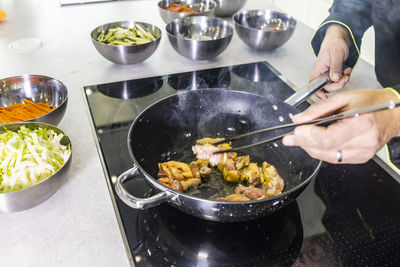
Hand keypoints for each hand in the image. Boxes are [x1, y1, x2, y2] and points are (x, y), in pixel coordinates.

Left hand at [282, 89, 399, 163]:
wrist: (392, 114)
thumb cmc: (372, 103)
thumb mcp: (344, 98)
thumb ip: (318, 110)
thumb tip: (298, 119)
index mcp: (361, 123)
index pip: (328, 138)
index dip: (308, 136)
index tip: (295, 131)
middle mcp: (364, 141)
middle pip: (325, 149)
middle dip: (303, 142)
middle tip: (290, 137)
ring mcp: (363, 152)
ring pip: (327, 157)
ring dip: (310, 148)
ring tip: (300, 139)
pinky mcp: (360, 158)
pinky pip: (334, 158)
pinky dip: (321, 151)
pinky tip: (315, 143)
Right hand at [312, 24, 352, 98]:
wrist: (340, 39)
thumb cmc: (334, 44)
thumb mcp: (336, 56)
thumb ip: (335, 68)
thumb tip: (334, 79)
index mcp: (318, 70)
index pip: (314, 85)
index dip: (318, 92)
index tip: (324, 97)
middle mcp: (322, 74)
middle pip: (327, 87)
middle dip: (338, 84)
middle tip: (345, 77)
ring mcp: (329, 74)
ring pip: (335, 85)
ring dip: (343, 80)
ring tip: (347, 71)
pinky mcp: (335, 73)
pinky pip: (339, 80)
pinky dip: (345, 77)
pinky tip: (347, 70)